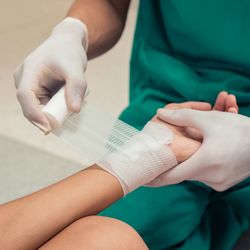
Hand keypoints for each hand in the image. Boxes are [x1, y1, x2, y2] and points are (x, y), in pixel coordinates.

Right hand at [14, 17, 87, 132]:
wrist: (67, 43)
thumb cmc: (68, 52)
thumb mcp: (75, 68)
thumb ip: (76, 87)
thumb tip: (74, 110)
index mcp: (29, 72)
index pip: (25, 96)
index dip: (34, 114)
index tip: (48, 128)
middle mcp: (25, 81)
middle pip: (32, 107)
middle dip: (50, 116)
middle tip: (69, 116)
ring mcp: (31, 87)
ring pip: (41, 108)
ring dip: (57, 111)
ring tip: (73, 100)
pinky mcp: (39, 92)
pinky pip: (47, 105)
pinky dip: (59, 107)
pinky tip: (70, 100)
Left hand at [156, 94, 249, 190]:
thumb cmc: (240, 130)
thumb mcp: (210, 119)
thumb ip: (181, 116)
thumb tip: (160, 112)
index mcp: (204, 163)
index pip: (171, 177)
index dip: (155, 178)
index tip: (143, 179)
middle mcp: (210, 178)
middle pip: (183, 169)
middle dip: (177, 156)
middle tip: (169, 148)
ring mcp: (219, 182)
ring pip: (194, 169)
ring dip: (192, 156)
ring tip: (198, 140)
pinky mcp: (225, 182)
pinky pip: (205, 172)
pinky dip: (202, 160)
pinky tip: (208, 147)